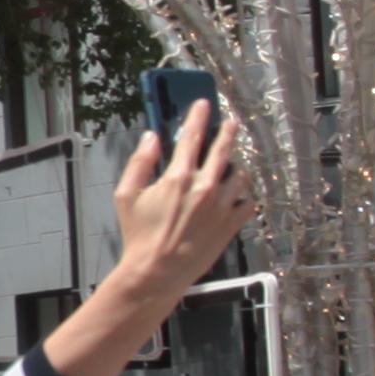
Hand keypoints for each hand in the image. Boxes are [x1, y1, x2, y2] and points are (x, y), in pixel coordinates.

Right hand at [107, 98, 255, 294]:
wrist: (157, 272)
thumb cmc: (139, 235)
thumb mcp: (126, 195)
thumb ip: (139, 162)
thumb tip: (151, 137)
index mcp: (178, 177)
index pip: (192, 136)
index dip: (199, 116)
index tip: (204, 104)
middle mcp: (205, 187)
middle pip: (224, 150)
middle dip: (228, 132)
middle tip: (232, 123)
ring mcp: (222, 206)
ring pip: (240, 176)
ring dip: (236, 168)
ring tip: (232, 168)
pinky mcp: (231, 225)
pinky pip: (248, 203)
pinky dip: (244, 198)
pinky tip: (236, 198)